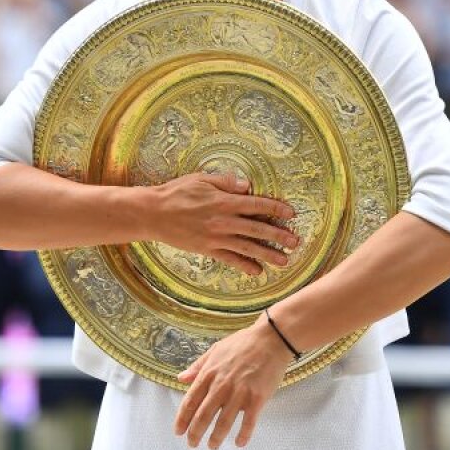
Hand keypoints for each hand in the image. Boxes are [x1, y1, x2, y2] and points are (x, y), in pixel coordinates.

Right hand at [148, 173, 299, 274]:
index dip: (276, 209)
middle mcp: (224, 221)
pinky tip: (257, 271)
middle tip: (295, 242)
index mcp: (224, 201)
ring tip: (284, 260)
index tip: (291, 213)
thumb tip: (247, 186)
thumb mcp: (201, 178)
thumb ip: (226, 182)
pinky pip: (230, 259)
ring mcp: (216, 238)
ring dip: (267, 254)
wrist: (153, 214)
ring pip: (248, 247)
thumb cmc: (177, 192)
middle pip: (257, 229)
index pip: (257, 205)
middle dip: (278, 235)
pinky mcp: (207, 249)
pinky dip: (244, 265)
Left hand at [174, 315, 293, 448]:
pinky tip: (240, 443)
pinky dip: (243, 435)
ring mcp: (239, 392)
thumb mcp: (215, 349)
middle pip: (203, 416)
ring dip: (216, 438)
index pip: (190, 401)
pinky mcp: (257, 398)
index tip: (179, 431)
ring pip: (223, 423)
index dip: (182, 419)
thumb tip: (181, 378)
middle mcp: (221, 385)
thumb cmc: (243, 343)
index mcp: (209, 373)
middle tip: (193, 443)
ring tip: (212, 445)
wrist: (270, 339)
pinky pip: (248, 422)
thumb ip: (198, 366)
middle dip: (195, 433)